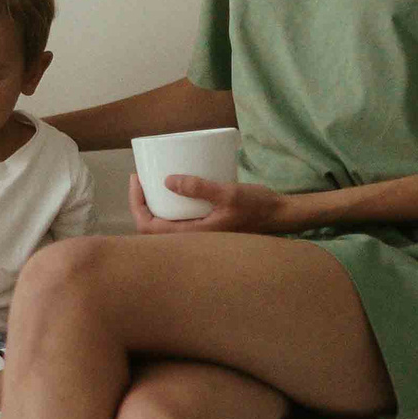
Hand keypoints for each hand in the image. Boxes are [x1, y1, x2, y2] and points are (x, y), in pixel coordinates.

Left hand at [130, 172, 297, 235]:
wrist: (281, 216)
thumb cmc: (257, 206)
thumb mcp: (229, 193)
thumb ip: (200, 188)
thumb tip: (167, 181)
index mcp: (192, 237)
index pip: (149, 227)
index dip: (136, 204)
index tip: (136, 180)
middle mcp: (192, 240)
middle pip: (151, 228)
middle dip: (140, 203)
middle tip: (139, 178)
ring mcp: (198, 235)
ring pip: (163, 225)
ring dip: (152, 205)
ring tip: (149, 182)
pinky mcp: (205, 228)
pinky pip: (177, 220)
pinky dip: (167, 207)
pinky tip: (170, 191)